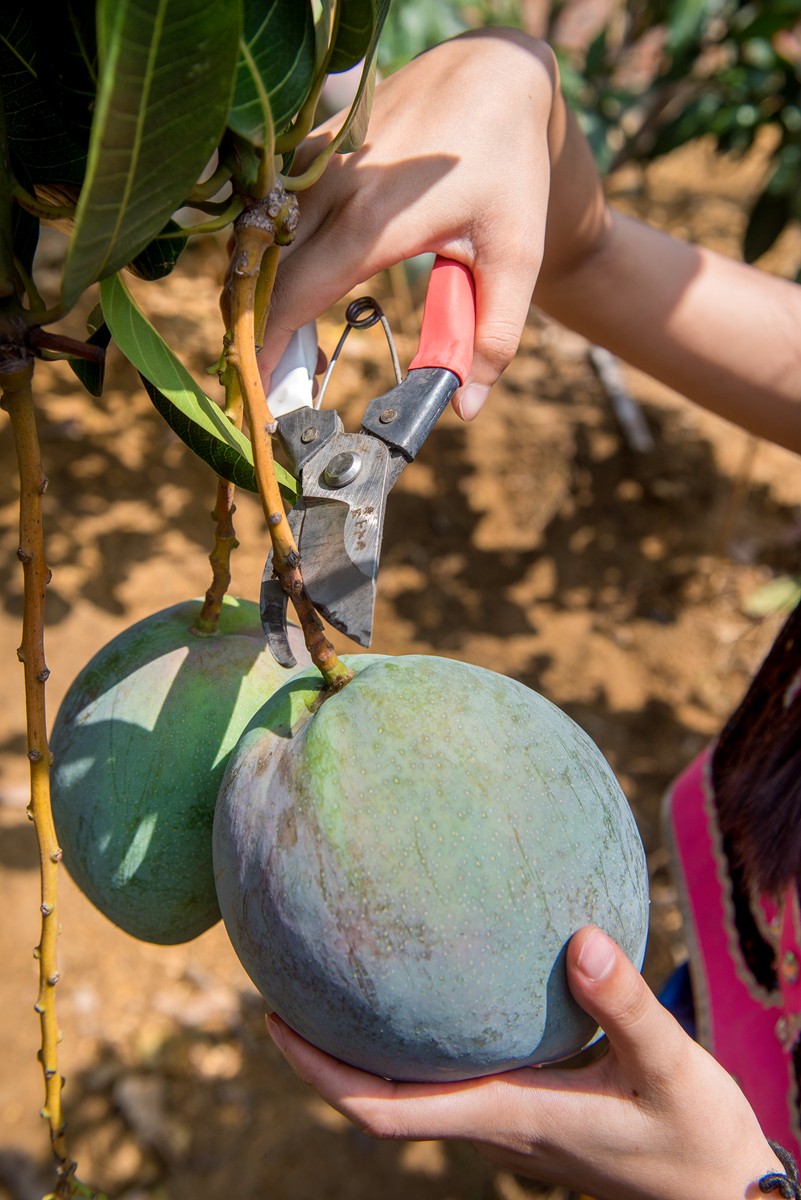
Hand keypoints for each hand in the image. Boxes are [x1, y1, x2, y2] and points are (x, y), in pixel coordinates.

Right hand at [258, 29, 606, 419]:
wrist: (493, 75)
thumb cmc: (508, 167)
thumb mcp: (517, 256)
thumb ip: (493, 336)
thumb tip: (466, 407)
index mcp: (374, 223)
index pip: (294, 296)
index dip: (268, 346)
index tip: (260, 386)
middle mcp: (333, 190)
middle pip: (263, 272)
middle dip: (256, 327)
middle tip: (274, 374)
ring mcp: (317, 162)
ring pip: (258, 239)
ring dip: (258, 289)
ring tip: (282, 335)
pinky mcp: (313, 147)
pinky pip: (270, 209)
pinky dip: (268, 251)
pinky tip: (293, 280)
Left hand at [266, 925, 781, 1199]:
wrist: (721, 1195)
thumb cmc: (695, 1143)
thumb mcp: (671, 1070)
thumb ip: (626, 1007)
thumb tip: (579, 941)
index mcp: (504, 1116)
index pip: (384, 1112)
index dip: (320, 1074)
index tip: (275, 1023)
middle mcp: (493, 1119)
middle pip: (380, 1099)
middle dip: (323, 1053)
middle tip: (284, 988)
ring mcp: (510, 1117)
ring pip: (415, 1087)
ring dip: (369, 1045)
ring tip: (345, 975)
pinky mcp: (534, 1105)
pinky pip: (457, 1071)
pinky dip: (427, 1036)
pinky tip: (442, 983)